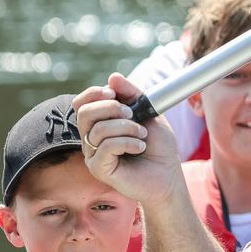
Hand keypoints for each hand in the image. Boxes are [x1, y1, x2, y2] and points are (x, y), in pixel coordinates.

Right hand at [73, 73, 184, 208]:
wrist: (168, 174)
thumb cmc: (159, 145)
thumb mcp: (149, 113)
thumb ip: (132, 94)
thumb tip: (113, 77)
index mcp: (100, 122)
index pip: (81, 102)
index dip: (94, 93)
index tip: (114, 94)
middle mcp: (91, 137)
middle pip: (84, 113)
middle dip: (112, 108)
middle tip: (133, 115)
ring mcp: (92, 154)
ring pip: (98, 129)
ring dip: (127, 128)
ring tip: (143, 136)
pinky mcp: (98, 168)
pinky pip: (105, 147)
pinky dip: (127, 143)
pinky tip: (141, 147)